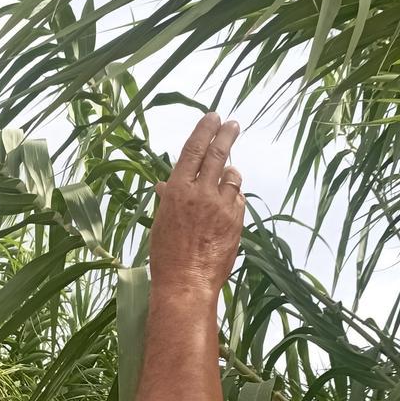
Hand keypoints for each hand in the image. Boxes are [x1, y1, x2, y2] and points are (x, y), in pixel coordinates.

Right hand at [150, 113, 243, 298]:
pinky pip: (238, 200)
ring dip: (230, 173)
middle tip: (233, 124)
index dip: (204, 130)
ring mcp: (221, 207)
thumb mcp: (160, 222)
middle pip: (218, 154)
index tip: (213, 117)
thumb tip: (166, 183)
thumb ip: (168, 198)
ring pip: (232, 177)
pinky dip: (234, 198)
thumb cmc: (166, 256)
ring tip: (227, 175)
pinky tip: (227, 205)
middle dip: (226, 135)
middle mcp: (201, 193)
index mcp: (177, 190)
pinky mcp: (236, 221)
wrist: (186, 283)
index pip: (193, 149)